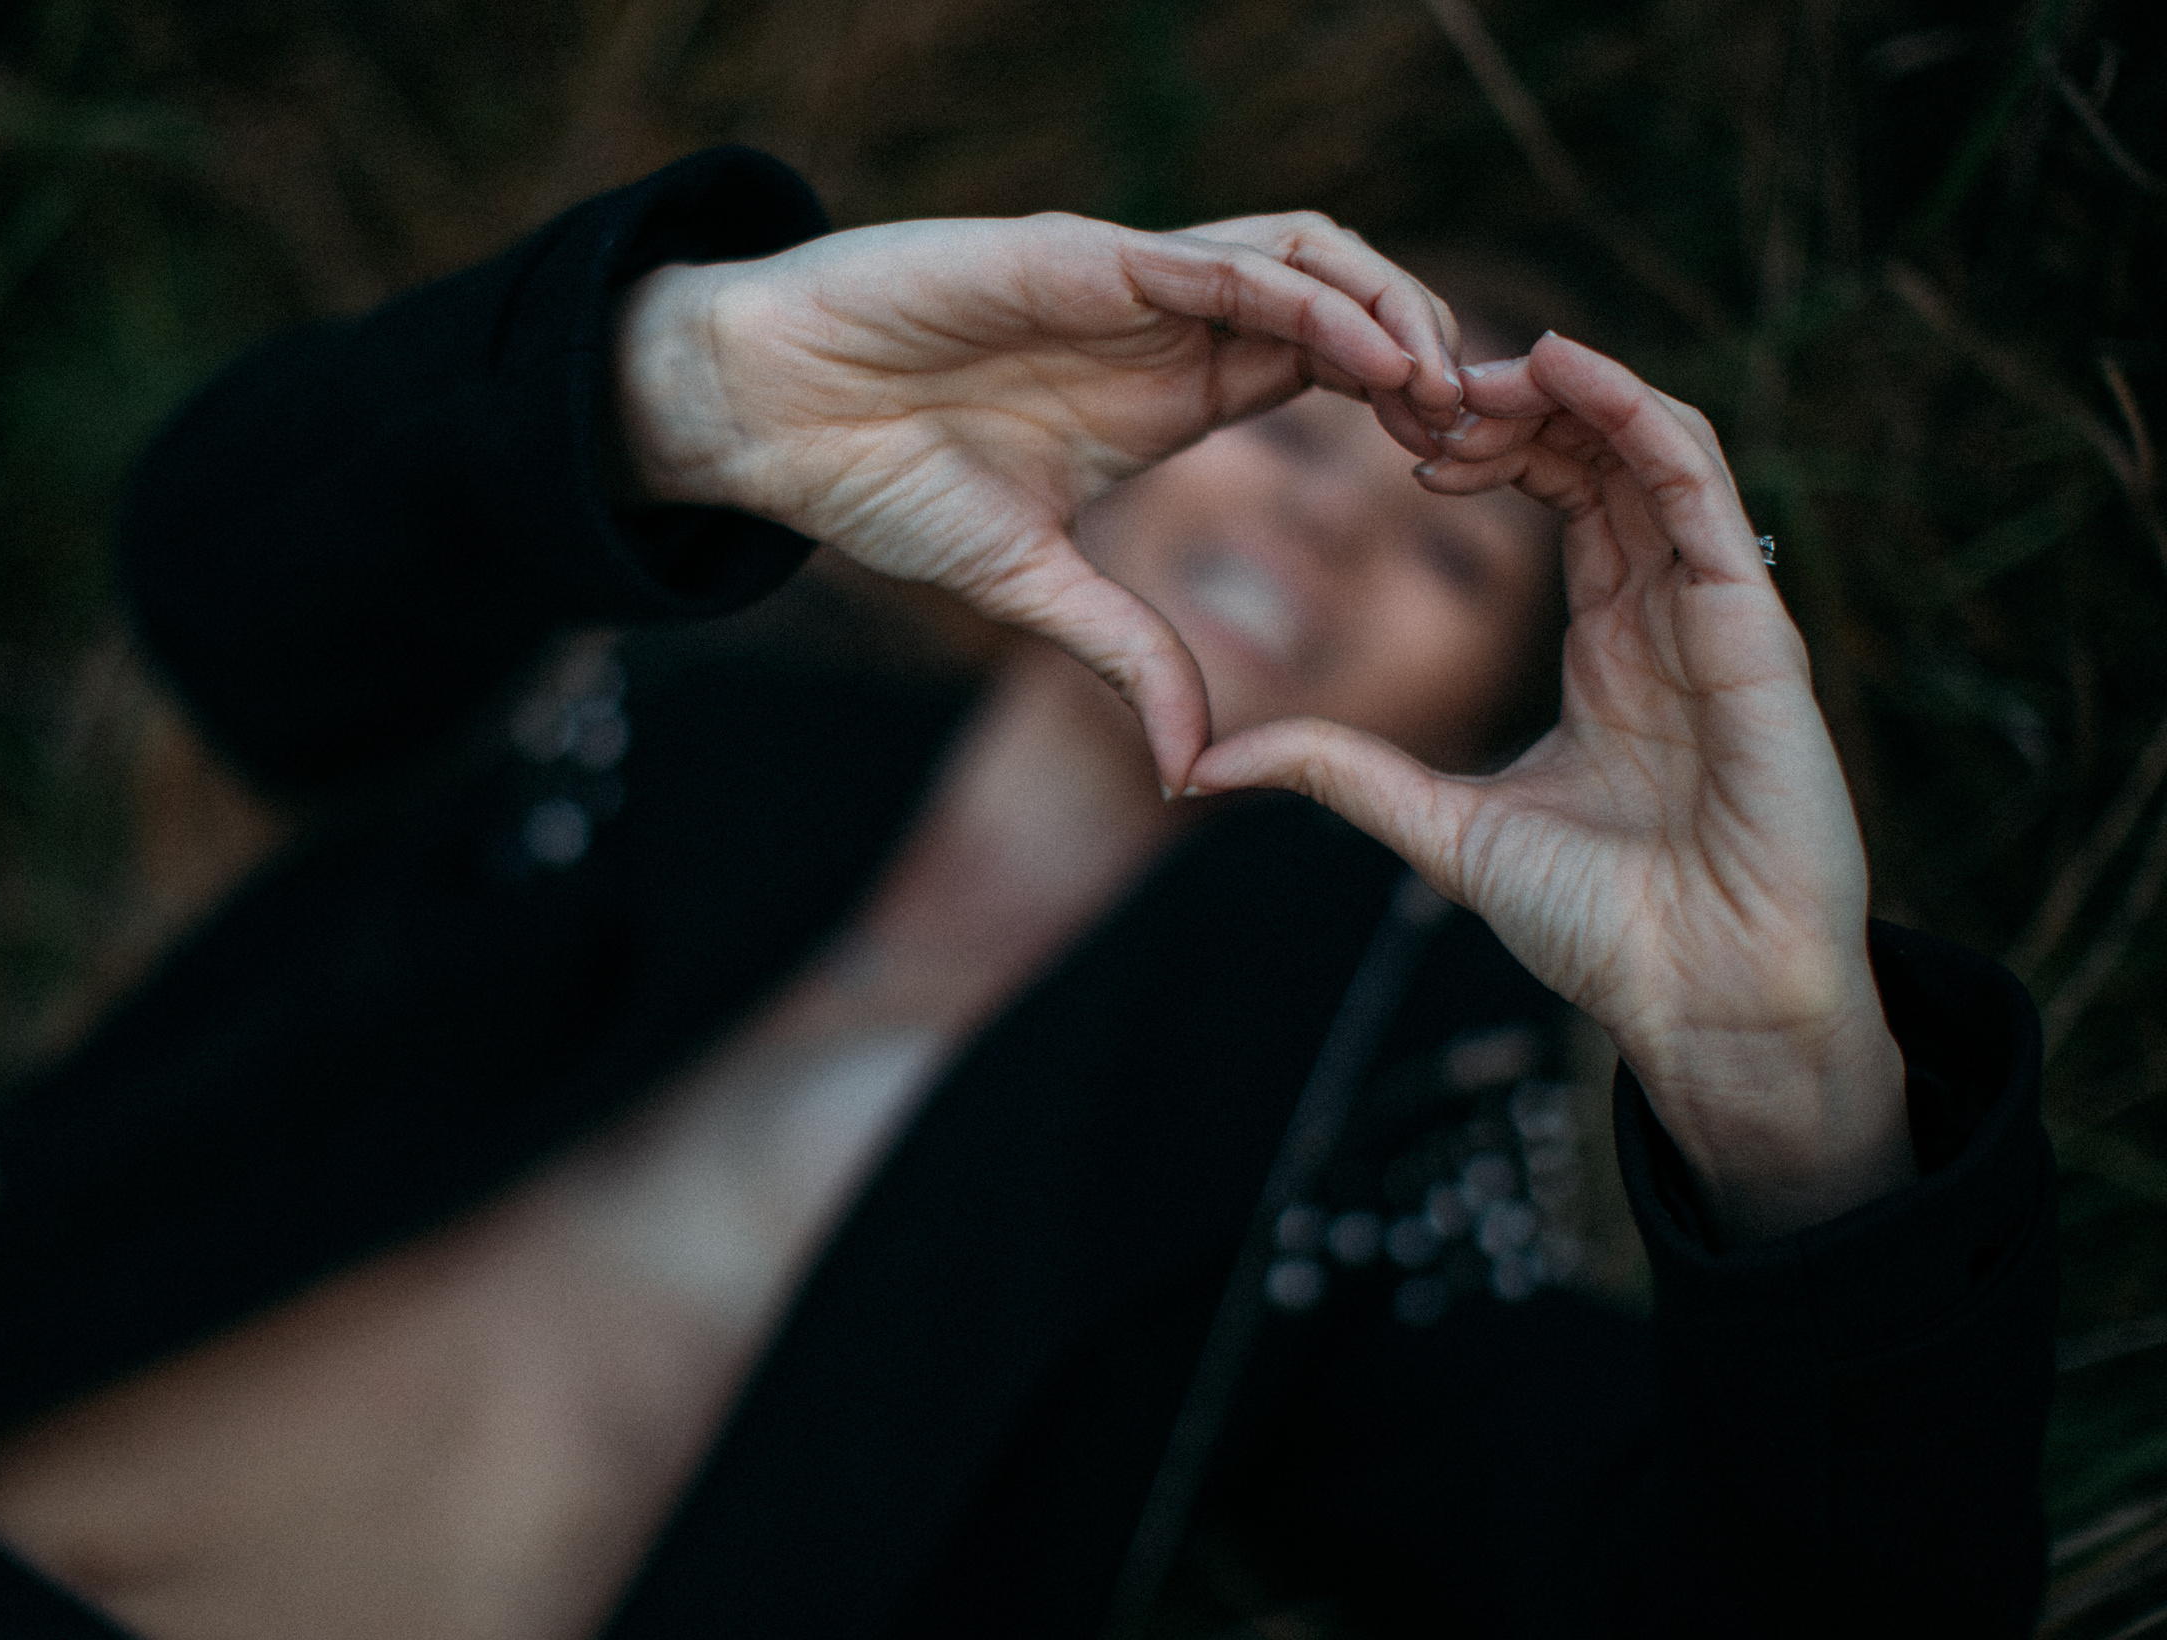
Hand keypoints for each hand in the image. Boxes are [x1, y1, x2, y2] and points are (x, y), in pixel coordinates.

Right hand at [614, 212, 1463, 788]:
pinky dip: (1313, 297)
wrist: (764, 413)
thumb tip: (1185, 772)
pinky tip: (1369, 356)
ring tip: (1443, 389)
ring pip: (1309, 257)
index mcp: (1171, 389)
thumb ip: (1122, 654)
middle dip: (1432, 354)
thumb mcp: (1027, 587)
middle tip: (1487, 434)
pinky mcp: (1083, 256)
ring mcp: (1131, 281)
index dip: (1407, 406)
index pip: (1331, 368)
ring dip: (1395, 310)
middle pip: (1347, 301)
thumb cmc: (875, 479)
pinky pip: (1228, 260)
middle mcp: (1168, 323)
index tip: (1462, 477)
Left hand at [1188, 334, 1912, 1244]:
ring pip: (1653, 447)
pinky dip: (1638, 414)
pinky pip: (1701, 486)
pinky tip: (1565, 366)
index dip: (1484, 449)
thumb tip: (1203, 767)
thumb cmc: (1600, 928)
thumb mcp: (1438, 827)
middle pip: (1600, 455)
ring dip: (1568, 389)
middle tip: (1418, 386)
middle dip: (1514, 405)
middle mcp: (1668, 612)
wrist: (1702, 1003)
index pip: (1559, 498)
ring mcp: (1716, 612)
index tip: (1398, 436)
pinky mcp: (1755, 626)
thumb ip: (1338, 774)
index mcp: (1610, 642)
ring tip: (1476, 364)